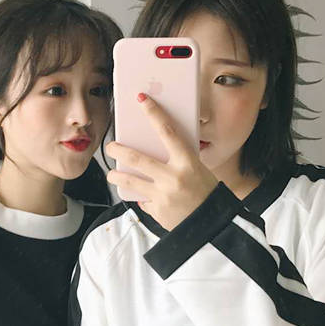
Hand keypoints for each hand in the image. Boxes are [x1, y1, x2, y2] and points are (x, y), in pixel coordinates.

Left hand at [106, 93, 218, 230]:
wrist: (214, 225)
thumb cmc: (207, 193)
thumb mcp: (199, 171)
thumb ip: (179, 161)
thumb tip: (155, 148)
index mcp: (188, 163)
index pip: (168, 132)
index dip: (154, 113)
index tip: (142, 100)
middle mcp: (174, 178)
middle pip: (137, 158)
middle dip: (118, 150)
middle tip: (110, 146)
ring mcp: (163, 196)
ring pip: (129, 181)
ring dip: (116, 176)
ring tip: (112, 173)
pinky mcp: (157, 211)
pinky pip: (143, 200)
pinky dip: (142, 198)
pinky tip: (143, 197)